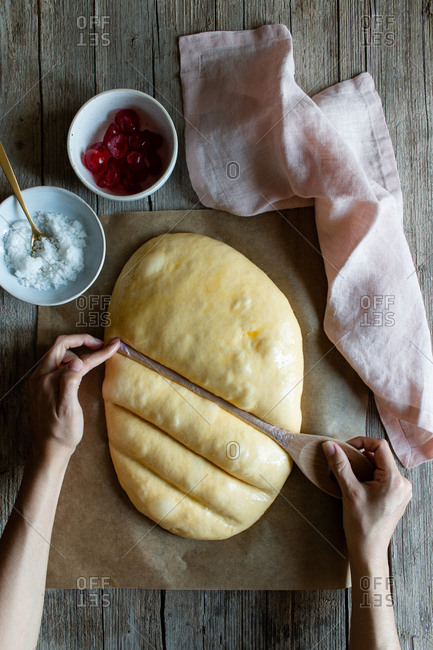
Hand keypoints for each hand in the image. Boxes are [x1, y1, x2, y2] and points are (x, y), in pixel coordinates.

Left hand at [28, 334, 119, 457]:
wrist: (49, 449)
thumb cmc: (61, 432)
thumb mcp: (68, 410)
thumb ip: (69, 383)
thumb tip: (75, 362)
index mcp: (46, 380)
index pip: (74, 357)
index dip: (95, 351)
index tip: (112, 346)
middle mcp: (39, 377)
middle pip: (60, 345)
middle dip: (82, 341)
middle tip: (101, 345)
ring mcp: (39, 381)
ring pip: (57, 354)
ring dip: (76, 350)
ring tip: (93, 356)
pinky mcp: (42, 386)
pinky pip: (56, 365)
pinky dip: (70, 361)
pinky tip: (80, 369)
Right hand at [322, 437, 411, 561]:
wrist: (369, 551)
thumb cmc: (361, 526)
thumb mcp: (349, 491)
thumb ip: (340, 465)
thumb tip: (330, 446)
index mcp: (394, 480)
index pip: (380, 446)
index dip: (361, 442)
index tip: (346, 449)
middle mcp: (403, 484)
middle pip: (380, 457)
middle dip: (360, 457)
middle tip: (344, 465)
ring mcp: (401, 491)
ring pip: (381, 467)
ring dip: (364, 468)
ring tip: (350, 479)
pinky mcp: (397, 497)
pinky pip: (383, 478)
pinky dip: (369, 477)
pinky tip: (358, 487)